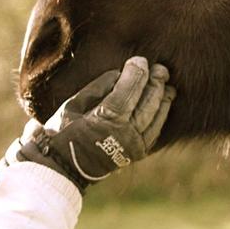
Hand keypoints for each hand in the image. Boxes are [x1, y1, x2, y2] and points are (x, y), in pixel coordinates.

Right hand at [10, 57, 174, 192]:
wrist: (62, 168)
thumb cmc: (62, 132)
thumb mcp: (72, 105)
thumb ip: (97, 88)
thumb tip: (118, 74)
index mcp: (107, 119)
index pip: (129, 90)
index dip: (137, 73)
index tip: (140, 60)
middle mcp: (125, 133)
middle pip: (148, 103)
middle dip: (156, 83)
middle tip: (161, 69)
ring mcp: (133, 146)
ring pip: (156, 118)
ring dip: (163, 99)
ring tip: (167, 85)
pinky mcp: (136, 154)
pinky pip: (155, 133)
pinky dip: (161, 117)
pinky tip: (162, 106)